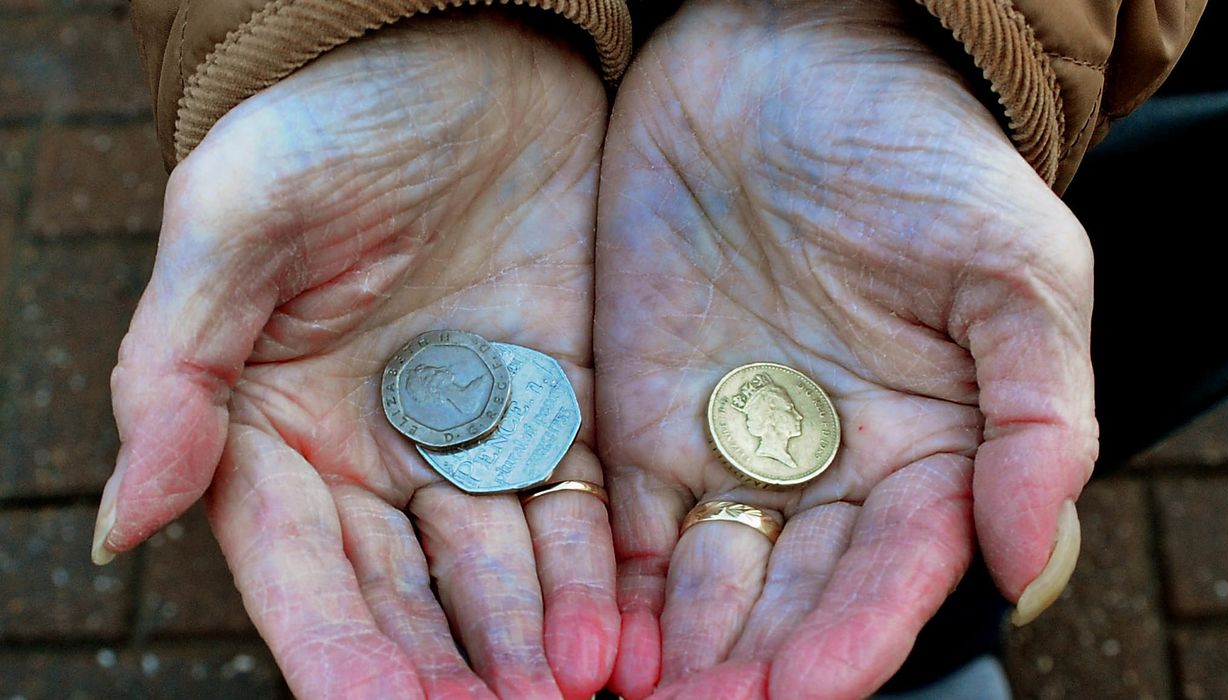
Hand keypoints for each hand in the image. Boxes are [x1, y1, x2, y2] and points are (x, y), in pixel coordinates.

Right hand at [94, 13, 615, 698]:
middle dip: (454, 672)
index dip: (345, 659)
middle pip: (412, 596)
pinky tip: (623, 630)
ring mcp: (477, 432)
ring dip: (534, 639)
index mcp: (280, 430)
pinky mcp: (564, 402)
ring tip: (574, 692)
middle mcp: (377, 452)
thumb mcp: (234, 225)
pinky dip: (598, 572)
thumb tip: (120, 522)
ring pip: (504, 567)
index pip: (307, 576)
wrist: (461, 44)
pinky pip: (581, 506)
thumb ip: (176, 372)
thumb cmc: (329, 121)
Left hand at [595, 1, 1096, 695]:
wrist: (791, 58)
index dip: (847, 639)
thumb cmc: (920, 153)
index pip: (890, 575)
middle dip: (746, 667)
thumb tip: (1026, 563)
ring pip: (698, 582)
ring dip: (669, 650)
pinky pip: (618, 519)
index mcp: (924, 452)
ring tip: (632, 699)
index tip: (796, 692)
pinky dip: (603, 584)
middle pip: (787, 600)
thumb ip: (1036, 420)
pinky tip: (588, 636)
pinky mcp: (637, 419)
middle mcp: (823, 471)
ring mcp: (724, 449)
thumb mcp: (1014, 271)